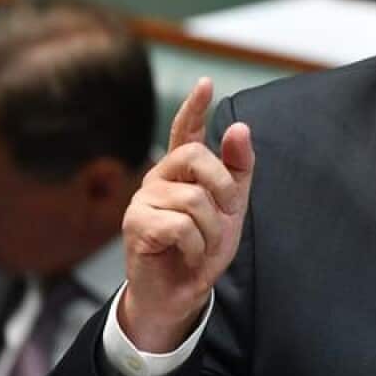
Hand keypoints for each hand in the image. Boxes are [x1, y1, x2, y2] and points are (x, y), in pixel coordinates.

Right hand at [119, 78, 254, 351]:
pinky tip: (188, 255)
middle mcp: (160, 178)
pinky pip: (181, 225)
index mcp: (183, 171)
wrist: (182, 292)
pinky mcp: (136, 224)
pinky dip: (196, 246)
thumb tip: (239, 127)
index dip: (195, 107)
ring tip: (201, 246)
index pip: (187, 131)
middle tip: (223, 216)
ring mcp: (144, 199)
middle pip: (197, 158)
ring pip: (194, 199)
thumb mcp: (232, 207)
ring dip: (211, 230)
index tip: (206, 83)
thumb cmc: (204, 247)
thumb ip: (238, 169)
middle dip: (222, 188)